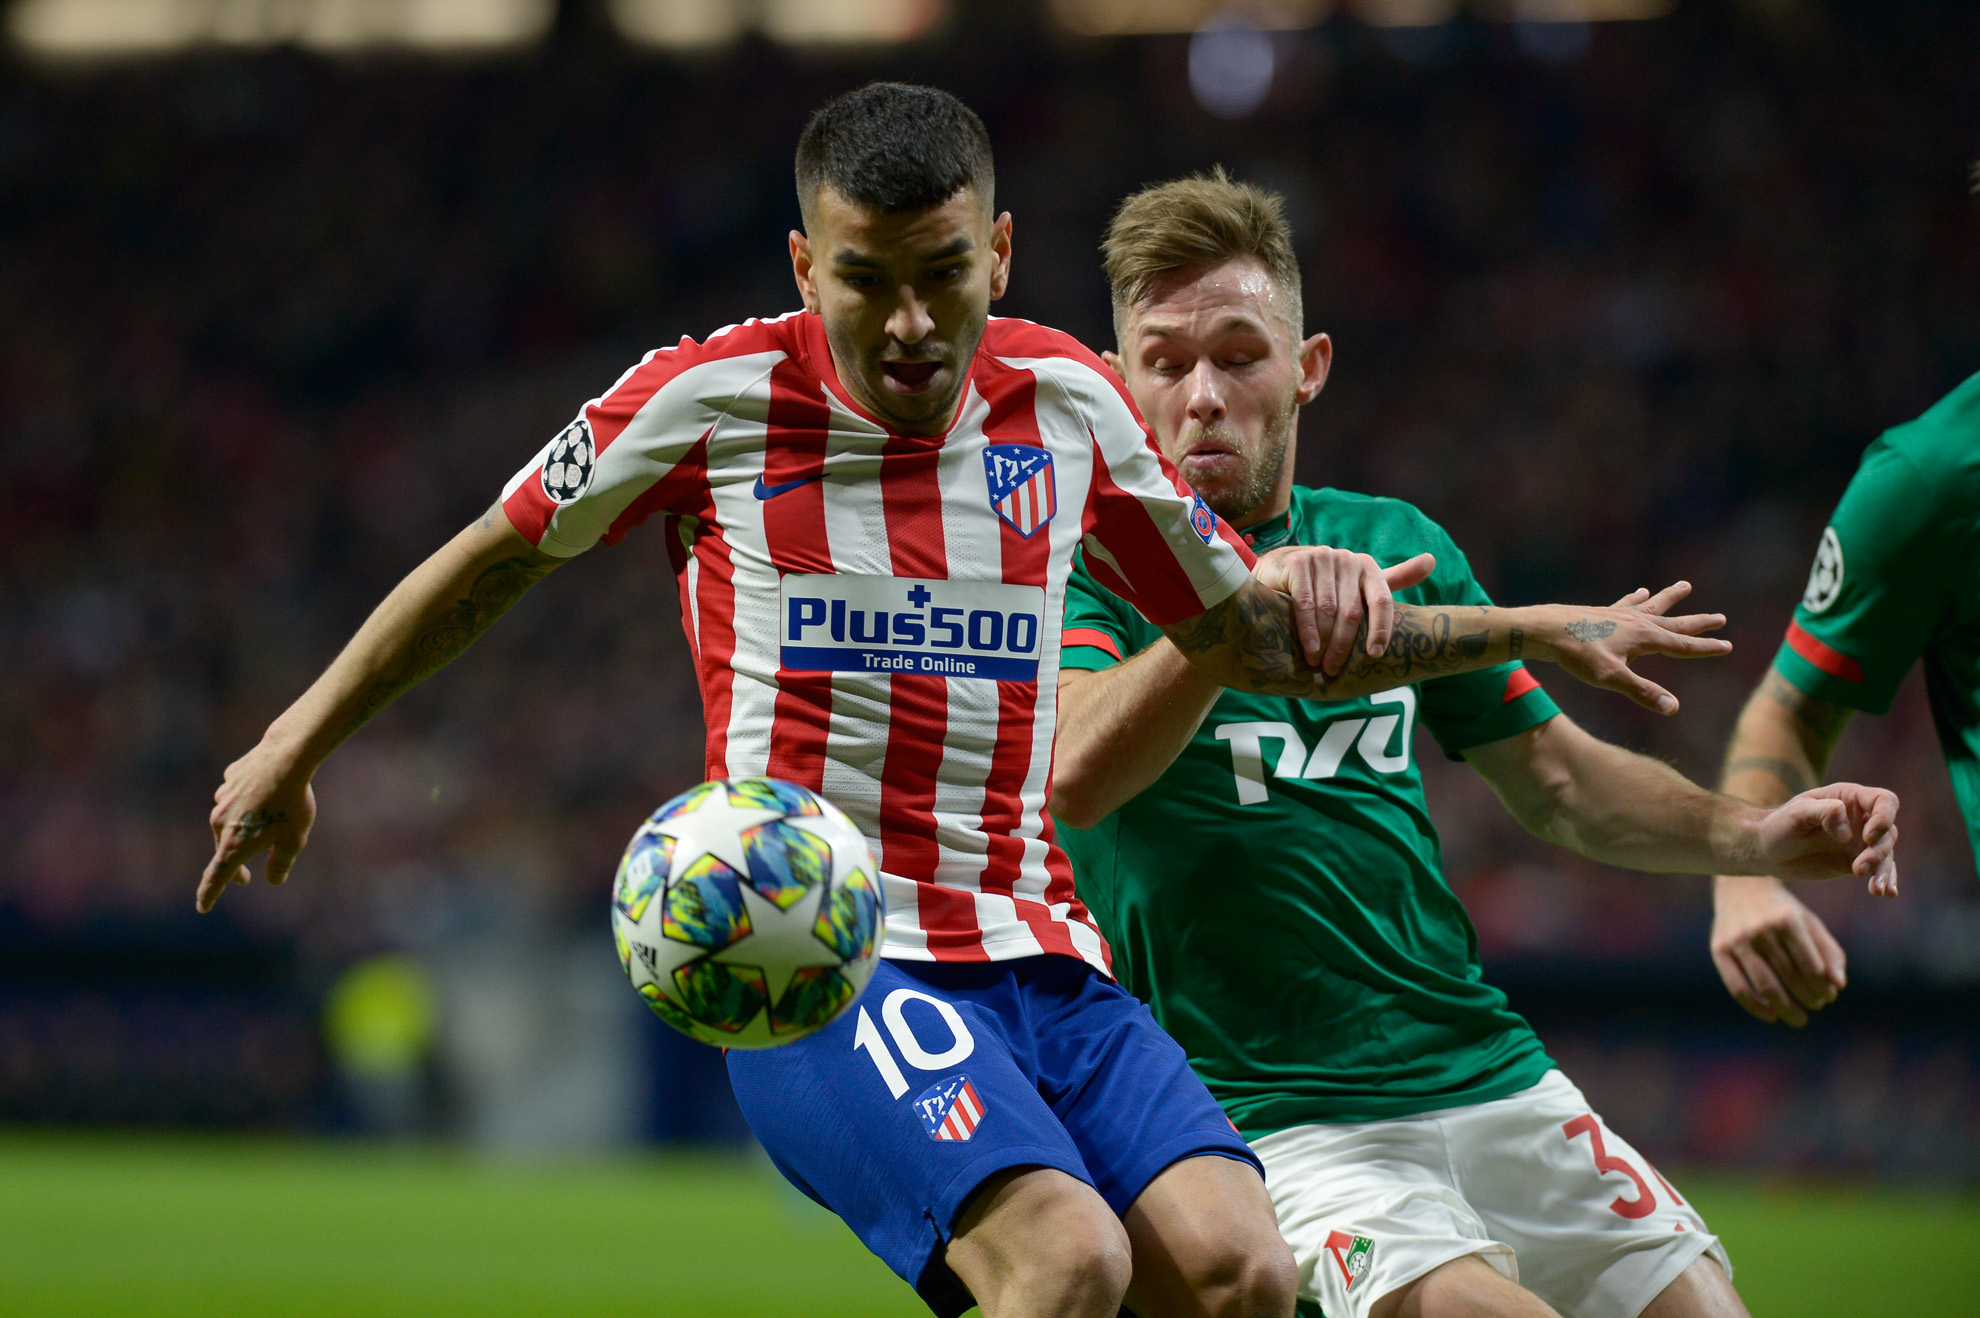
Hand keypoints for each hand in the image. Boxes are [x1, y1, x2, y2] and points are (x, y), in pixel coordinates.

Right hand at [198, 739, 316, 912]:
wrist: (286, 758)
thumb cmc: (291, 803)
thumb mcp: (293, 841)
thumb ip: (280, 864)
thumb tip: (274, 880)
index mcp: (233, 844)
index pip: (216, 877)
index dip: (209, 894)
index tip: (203, 907)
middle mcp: (219, 822)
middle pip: (224, 848)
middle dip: (235, 864)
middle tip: (245, 878)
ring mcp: (222, 798)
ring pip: (230, 819)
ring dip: (245, 826)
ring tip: (272, 821)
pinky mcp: (230, 779)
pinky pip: (237, 795)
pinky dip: (248, 800)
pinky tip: (266, 793)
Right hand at [1253, 547, 1436, 675]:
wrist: (1282, 567)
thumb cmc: (1327, 583)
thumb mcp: (1361, 583)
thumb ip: (1395, 577)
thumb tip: (1432, 561)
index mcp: (1369, 567)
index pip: (1383, 600)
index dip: (1381, 629)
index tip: (1375, 655)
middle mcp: (1348, 560)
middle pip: (1352, 611)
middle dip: (1343, 645)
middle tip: (1334, 670)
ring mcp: (1322, 558)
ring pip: (1328, 609)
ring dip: (1324, 641)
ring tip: (1318, 664)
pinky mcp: (1298, 563)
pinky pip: (1305, 602)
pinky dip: (1307, 628)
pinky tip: (1309, 647)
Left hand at [1534, 582, 1730, 712]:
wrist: (1545, 631)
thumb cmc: (1577, 655)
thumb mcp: (1611, 678)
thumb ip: (1643, 692)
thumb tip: (1674, 708)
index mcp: (1644, 637)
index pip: (1682, 645)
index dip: (1705, 648)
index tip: (1727, 646)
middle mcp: (1636, 622)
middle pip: (1674, 623)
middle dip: (1698, 623)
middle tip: (1721, 618)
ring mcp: (1619, 614)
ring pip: (1652, 606)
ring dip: (1670, 598)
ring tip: (1685, 586)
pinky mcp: (1603, 612)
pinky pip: (1626, 603)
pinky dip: (1636, 598)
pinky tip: (1641, 592)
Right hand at [1710, 874, 1847, 1025]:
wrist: (1740, 886)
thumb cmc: (1782, 910)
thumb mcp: (1809, 923)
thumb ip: (1829, 951)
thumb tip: (1839, 985)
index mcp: (1787, 920)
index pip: (1811, 966)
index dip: (1823, 987)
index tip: (1829, 996)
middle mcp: (1761, 929)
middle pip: (1790, 977)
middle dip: (1808, 998)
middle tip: (1817, 1005)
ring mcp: (1737, 940)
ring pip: (1765, 986)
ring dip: (1786, 1009)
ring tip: (1800, 1019)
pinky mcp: (1719, 949)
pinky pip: (1737, 987)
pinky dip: (1755, 1007)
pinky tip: (1771, 1016)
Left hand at [1743, 781, 1899, 895]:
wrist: (1766, 851)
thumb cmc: (1778, 825)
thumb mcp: (1797, 814)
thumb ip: (1824, 812)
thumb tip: (1848, 832)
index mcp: (1847, 798)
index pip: (1884, 801)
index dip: (1884, 817)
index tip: (1868, 837)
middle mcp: (1859, 818)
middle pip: (1888, 831)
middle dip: (1878, 851)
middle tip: (1858, 868)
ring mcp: (1859, 841)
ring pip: (1885, 853)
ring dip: (1883, 871)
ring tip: (1875, 890)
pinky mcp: (1856, 861)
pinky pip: (1879, 870)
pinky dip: (1885, 880)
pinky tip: (1887, 893)